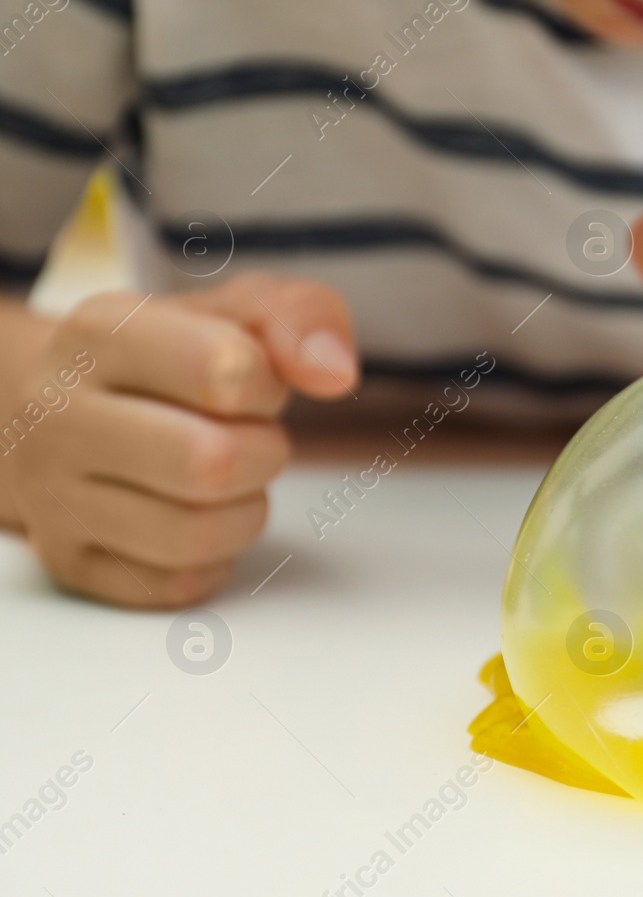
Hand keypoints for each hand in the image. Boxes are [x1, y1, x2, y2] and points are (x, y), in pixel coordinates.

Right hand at [1, 274, 357, 607]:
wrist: (69, 408)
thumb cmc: (172, 359)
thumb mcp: (239, 311)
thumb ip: (300, 318)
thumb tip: (334, 371)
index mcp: (101, 334)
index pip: (226, 370)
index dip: (268, 385)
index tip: (253, 384)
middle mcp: (60, 414)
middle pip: (212, 463)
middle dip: (264, 453)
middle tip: (251, 438)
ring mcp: (55, 495)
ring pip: (197, 535)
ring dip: (245, 509)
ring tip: (226, 479)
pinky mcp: (70, 561)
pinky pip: (179, 585)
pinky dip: (215, 557)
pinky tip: (196, 515)